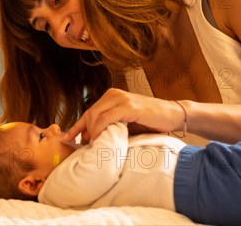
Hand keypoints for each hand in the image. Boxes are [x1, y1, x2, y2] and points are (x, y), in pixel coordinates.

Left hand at [63, 88, 184, 143]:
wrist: (173, 115)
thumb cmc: (150, 121)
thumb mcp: (126, 123)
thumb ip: (110, 126)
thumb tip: (89, 138)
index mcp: (111, 96)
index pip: (89, 111)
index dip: (77, 126)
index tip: (67, 137)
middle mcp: (113, 94)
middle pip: (90, 114)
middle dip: (82, 131)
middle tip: (83, 146)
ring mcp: (120, 99)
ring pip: (96, 116)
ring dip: (92, 133)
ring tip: (93, 146)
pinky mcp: (128, 106)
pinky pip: (107, 119)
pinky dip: (100, 130)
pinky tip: (100, 140)